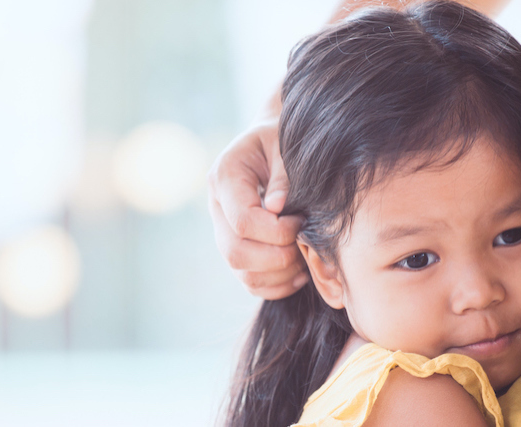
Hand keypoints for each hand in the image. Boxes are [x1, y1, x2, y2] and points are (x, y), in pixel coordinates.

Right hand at [208, 119, 308, 299]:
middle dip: (278, 257)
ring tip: (304, 258)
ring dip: (278, 274)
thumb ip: (283, 177)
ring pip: (241, 272)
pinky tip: (299, 272)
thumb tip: (279, 209)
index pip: (243, 221)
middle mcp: (216, 207)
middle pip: (236, 253)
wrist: (269, 142)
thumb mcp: (285, 146)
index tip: (301, 220)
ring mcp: (222, 230)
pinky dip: (276, 285)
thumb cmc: (280, 140)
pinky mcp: (235, 246)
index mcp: (224, 177)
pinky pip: (249, 280)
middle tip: (304, 243)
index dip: (277, 231)